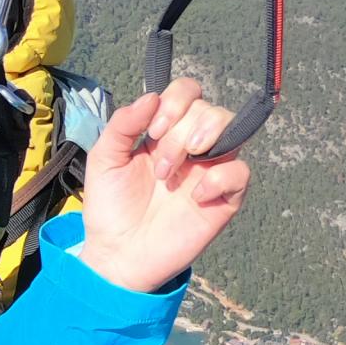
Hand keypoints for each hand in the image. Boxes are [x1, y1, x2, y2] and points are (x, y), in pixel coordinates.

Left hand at [75, 77, 250, 291]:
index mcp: (165, 132)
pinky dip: (218, 178)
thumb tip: (151, 96)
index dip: (177, 100)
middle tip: (160, 166)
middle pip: (208, 110)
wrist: (118, 252)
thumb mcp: (105, 159)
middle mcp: (192, 146)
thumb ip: (123, 125)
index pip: (188, 92)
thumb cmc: (111, 206)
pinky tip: (194, 196)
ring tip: (173, 174)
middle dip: (181, 132)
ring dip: (202, 142)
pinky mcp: (224, 198)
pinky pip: (240, 172)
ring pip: (232, 130)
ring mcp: (210, 170)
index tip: (155, 129)